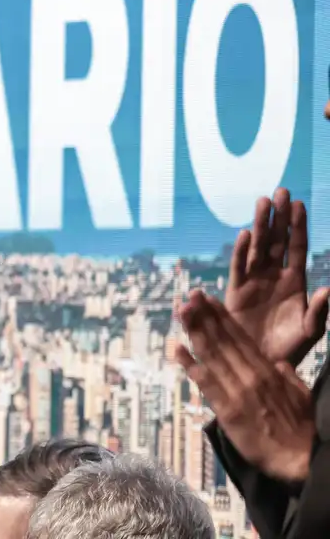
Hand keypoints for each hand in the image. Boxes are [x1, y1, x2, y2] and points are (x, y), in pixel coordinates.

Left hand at [173, 291, 316, 482]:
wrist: (299, 458)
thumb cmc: (301, 428)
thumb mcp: (300, 394)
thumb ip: (288, 376)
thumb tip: (278, 363)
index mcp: (268, 371)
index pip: (241, 338)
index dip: (223, 318)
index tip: (209, 300)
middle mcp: (251, 375)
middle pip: (223, 340)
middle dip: (205, 316)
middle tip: (189, 295)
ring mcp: (237, 391)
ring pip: (212, 355)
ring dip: (194, 331)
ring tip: (181, 310)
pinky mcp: (226, 409)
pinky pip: (205, 382)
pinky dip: (189, 364)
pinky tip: (175, 348)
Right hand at [225, 188, 329, 364]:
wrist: (262, 365)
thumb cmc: (290, 349)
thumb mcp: (311, 331)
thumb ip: (320, 311)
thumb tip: (328, 289)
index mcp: (295, 282)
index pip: (296, 248)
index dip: (297, 226)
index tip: (298, 204)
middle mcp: (274, 277)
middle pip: (276, 241)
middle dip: (278, 217)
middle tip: (279, 191)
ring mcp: (254, 282)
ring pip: (257, 248)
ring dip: (260, 226)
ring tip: (262, 203)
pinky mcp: (236, 292)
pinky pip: (239, 267)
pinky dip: (241, 251)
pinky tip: (245, 235)